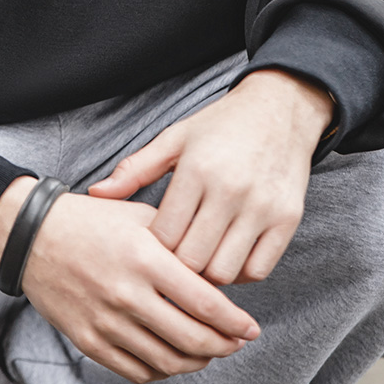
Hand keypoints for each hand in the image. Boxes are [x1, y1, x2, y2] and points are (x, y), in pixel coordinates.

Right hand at [0, 178, 259, 383]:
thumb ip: (178, 242)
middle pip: (191, 339)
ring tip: (208, 352)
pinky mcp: (88, 340)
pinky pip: (135, 371)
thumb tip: (215, 276)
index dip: (234, 322)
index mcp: (144, 257)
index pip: (204, 303)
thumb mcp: (139, 216)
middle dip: (223, 346)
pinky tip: (171, 358)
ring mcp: (105, 321)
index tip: (250, 328)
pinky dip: (160, 371)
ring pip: (166, 361)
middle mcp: (126, 293)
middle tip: (236, 343)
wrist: (33, 236)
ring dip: (196, 362)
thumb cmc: (92, 220)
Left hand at [89, 69, 333, 286]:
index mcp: (197, 169)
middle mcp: (230, 189)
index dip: (153, 249)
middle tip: (172, 262)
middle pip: (192, 259)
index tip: (150, 248)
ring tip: (199, 259)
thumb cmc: (220, 126)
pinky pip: (259, 270)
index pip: (164, 235)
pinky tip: (228, 255)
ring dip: (208, 275)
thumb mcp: (174, 138)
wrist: (280, 109)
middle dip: (177, 267)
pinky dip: (240, 272)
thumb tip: (95, 193)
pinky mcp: (288, 219)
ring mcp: (262, 206)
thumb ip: (135, 169)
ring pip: (224, 271)